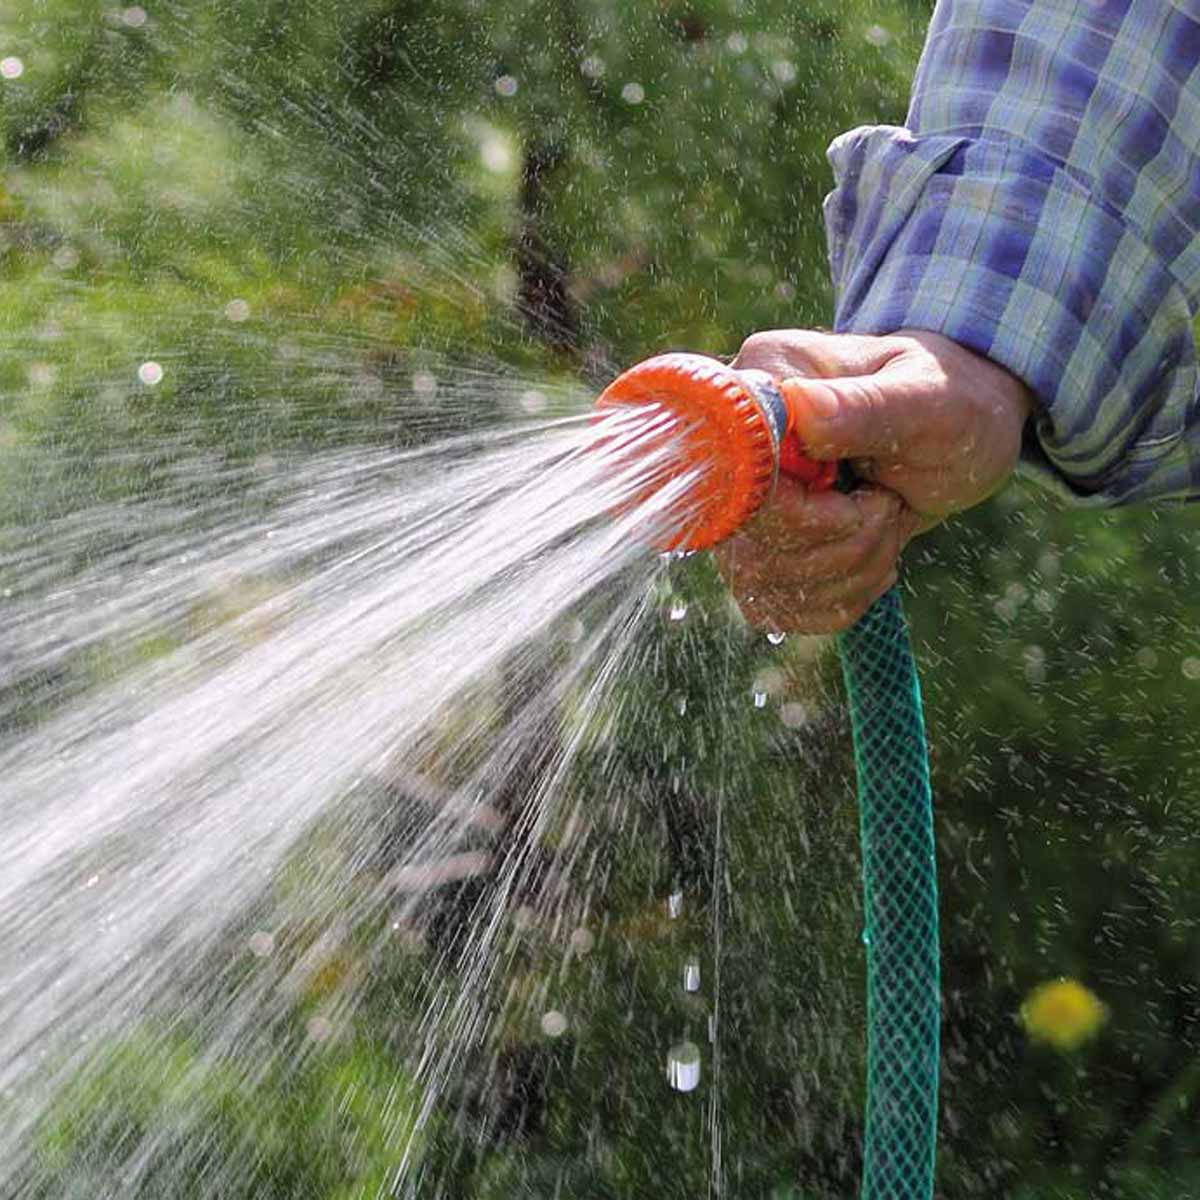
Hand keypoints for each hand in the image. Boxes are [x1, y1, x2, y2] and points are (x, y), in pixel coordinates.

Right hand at [715, 328, 1032, 634]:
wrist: (962, 432)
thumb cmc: (952, 401)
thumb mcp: (928, 401)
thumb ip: (863, 406)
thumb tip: (797, 407)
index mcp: (762, 380)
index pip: (733, 466)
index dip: (792, 507)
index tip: (864, 498)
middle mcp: (736, 442)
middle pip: (746, 535)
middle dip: (839, 541)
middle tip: (891, 505)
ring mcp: (741, 502)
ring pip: (760, 579)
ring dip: (849, 571)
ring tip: (888, 522)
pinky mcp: (756, 549)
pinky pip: (773, 606)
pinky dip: (837, 597)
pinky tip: (871, 557)